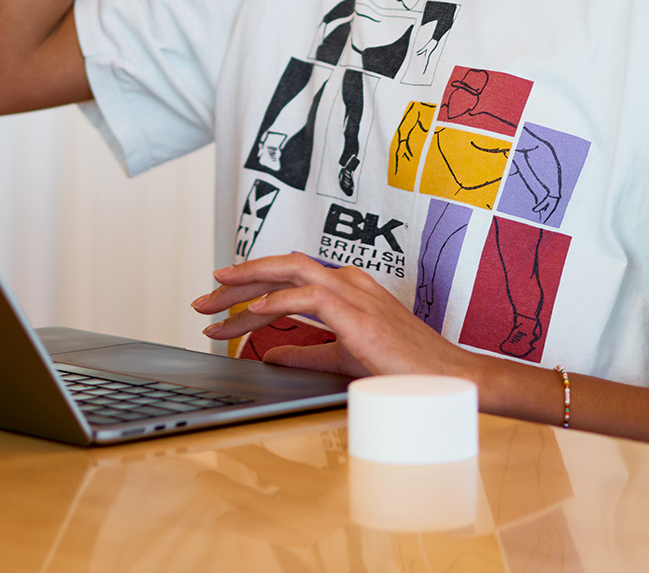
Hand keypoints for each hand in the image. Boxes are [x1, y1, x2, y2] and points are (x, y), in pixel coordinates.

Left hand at [192, 253, 486, 380]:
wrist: (445, 378)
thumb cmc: (402, 366)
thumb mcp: (341, 357)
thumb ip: (305, 353)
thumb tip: (268, 355)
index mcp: (345, 287)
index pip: (286, 279)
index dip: (248, 290)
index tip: (219, 306)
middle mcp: (346, 280)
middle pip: (279, 270)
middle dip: (236, 283)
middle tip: (203, 301)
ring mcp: (352, 292)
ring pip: (288, 274)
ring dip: (247, 287)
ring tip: (215, 302)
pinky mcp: (356, 312)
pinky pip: (308, 297)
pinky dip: (277, 301)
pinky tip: (253, 311)